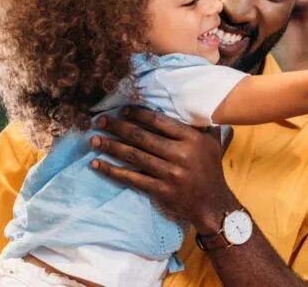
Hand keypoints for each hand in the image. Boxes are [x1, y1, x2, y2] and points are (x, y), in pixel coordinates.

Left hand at [89, 107, 239, 233]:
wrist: (213, 204)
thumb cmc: (211, 170)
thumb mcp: (213, 143)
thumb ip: (205, 125)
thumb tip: (198, 104)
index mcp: (191, 139)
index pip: (160, 121)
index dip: (138, 114)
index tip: (122, 110)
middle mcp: (180, 154)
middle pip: (142, 137)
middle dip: (118, 127)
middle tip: (101, 120)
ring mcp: (169, 173)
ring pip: (134, 156)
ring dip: (111, 146)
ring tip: (94, 139)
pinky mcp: (160, 190)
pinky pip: (132, 178)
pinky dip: (112, 171)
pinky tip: (97, 164)